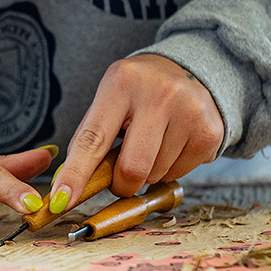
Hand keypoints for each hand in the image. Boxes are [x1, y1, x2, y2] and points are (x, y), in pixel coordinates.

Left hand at [50, 54, 223, 211]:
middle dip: (121, 184)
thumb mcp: (108, 101)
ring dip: (147, 173)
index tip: (60, 200)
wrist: (188, 71)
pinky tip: (173, 143)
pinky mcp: (210, 132)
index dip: (76, 173)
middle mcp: (159, 94)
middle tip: (121, 174)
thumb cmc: (137, 92)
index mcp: (121, 83)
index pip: (93, 138)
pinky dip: (170, 169)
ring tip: (152, 143)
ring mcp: (189, 112)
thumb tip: (65, 188)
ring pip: (156, 175)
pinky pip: (179, 174)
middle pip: (131, 169)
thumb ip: (88, 140)